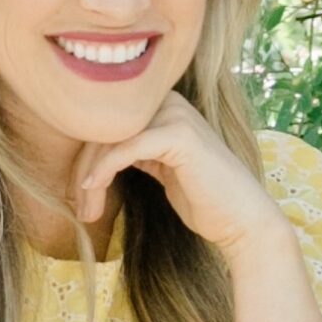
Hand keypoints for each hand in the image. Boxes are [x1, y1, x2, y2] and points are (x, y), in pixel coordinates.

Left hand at [76, 90, 289, 267]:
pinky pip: (125, 149)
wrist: (241, 219)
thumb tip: (89, 153)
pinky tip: (93, 190)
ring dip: (90, 178)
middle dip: (84, 171)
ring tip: (87, 211)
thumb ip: (134, 150)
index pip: (108, 123)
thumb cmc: (203, 199)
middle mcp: (170, 102)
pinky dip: (103, 171)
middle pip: (104, 129)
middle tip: (80, 208)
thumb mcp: (160, 166)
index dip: (86, 158)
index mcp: (165, 105)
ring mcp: (176, 115)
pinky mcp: (178, 135)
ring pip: (110, 140)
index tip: (80, 194)